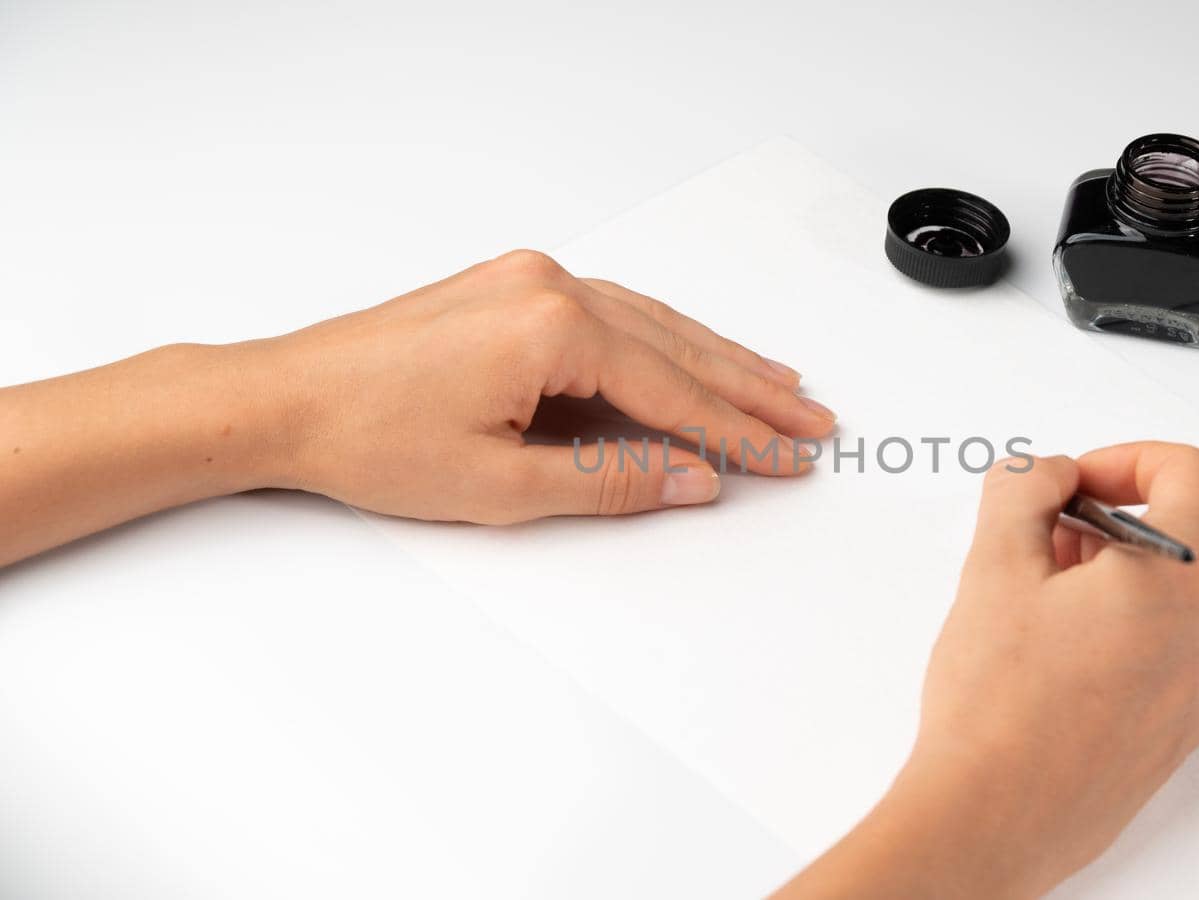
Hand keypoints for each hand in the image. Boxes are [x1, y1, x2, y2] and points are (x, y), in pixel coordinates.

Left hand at [263, 250, 834, 522]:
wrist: (285, 399)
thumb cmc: (370, 439)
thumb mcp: (500, 486)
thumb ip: (610, 481)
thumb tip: (692, 481)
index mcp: (551, 329)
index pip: (673, 390)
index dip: (738, 433)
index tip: (789, 456)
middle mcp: (549, 287)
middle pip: (678, 346)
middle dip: (749, 390)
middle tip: (810, 421)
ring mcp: (530, 279)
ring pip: (654, 322)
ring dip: (717, 358)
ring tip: (777, 386)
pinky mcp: (513, 286)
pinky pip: (615, 311)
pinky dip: (664, 340)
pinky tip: (695, 355)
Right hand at [775, 443, 1198, 899]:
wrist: (991, 819)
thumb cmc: (996, 708)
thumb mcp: (995, 564)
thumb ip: (1025, 489)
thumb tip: (1050, 474)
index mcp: (1177, 584)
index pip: (1193, 475)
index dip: (1128, 460)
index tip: (1078, 485)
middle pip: (1170, 543)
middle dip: (1098, 534)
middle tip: (1031, 556)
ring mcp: (1198, 693)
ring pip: (1161, 604)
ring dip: (1102, 589)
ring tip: (1030, 621)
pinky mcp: (1176, 734)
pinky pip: (1157, 658)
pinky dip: (1111, 640)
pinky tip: (1047, 668)